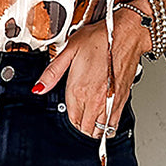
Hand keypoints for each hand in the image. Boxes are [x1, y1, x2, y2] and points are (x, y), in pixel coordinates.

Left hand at [31, 7, 150, 136]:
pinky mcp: (122, 99)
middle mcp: (95, 99)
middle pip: (85, 128)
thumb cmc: (102, 38)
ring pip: (99, 130)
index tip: (71, 110)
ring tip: (91, 120)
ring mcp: (110, 101)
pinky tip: (105, 121)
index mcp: (79, 89)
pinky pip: (114, 124)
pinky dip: (108, 127)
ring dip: (93, 128)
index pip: (72, 118)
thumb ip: (52, 72)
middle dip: (80, 125)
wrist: (127, 34)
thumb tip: (38, 88)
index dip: (70, 116)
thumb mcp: (69, 50)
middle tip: (80, 116)